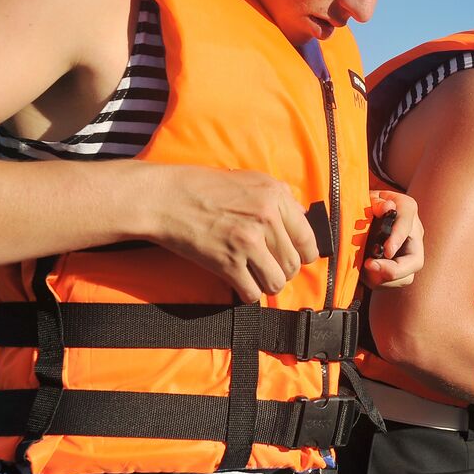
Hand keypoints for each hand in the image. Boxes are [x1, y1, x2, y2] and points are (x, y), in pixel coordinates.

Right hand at [153, 166, 319, 302]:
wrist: (165, 198)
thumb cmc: (204, 187)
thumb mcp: (250, 180)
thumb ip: (280, 198)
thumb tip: (303, 217)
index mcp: (275, 196)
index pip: (308, 239)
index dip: (303, 254)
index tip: (294, 258)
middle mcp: (266, 218)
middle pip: (293, 264)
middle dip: (282, 271)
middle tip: (268, 267)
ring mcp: (248, 241)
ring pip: (277, 282)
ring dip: (267, 284)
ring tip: (255, 276)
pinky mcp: (227, 263)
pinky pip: (252, 293)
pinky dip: (247, 293)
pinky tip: (239, 282)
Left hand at [361, 191, 424, 288]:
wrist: (367, 212)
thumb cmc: (368, 203)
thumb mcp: (369, 197)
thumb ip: (376, 202)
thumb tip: (387, 207)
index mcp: (407, 209)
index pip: (407, 223)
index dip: (398, 238)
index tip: (386, 250)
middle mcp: (414, 233)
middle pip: (415, 260)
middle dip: (394, 270)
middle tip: (369, 266)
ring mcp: (410, 252)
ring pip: (406, 276)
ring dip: (382, 278)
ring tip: (362, 269)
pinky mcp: (402, 267)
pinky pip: (394, 282)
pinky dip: (378, 281)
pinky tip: (364, 272)